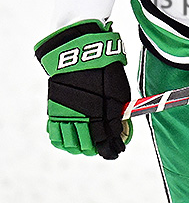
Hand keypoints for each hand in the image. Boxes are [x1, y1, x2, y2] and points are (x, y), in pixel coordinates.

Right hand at [36, 20, 131, 158]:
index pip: (105, 144)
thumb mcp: (119, 91)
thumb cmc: (104, 70)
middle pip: (87, 148)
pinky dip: (64, 141)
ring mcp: (65, 115)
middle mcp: (80, 118)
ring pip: (70, 145)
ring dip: (81, 147)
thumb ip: (118, 116)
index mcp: (99, 114)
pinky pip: (55, 135)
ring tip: (89, 143)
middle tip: (105, 145)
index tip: (118, 151)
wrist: (78, 52)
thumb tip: (121, 134)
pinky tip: (72, 137)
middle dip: (98, 149)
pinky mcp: (53, 110)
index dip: (113, 151)